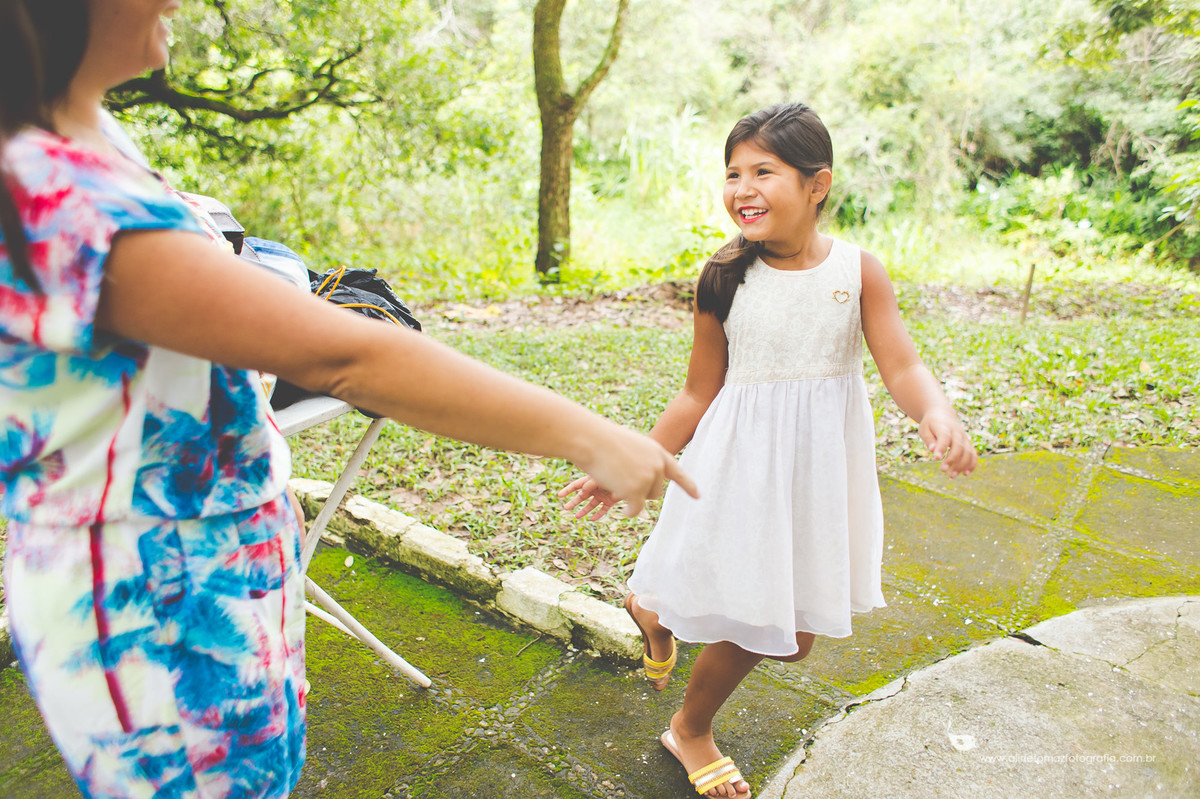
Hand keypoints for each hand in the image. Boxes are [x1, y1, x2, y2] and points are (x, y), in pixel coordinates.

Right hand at [559, 475, 620, 519]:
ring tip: (576, 516)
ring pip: (591, 504)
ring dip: (584, 510)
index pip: (576, 485)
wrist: (629, 479)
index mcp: (591, 480)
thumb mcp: (599, 477)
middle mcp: (595, 488)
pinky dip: (598, 514)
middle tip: (565, 508)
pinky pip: (603, 510)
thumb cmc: (612, 474)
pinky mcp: (610, 502)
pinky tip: (593, 519)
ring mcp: (602, 495)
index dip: (567, 490)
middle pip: (582, 496)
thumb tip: (583, 491)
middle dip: (574, 502)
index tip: (559, 496)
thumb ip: (590, 483)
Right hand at [567, 425, 697, 518]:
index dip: (689, 486)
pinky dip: (629, 511)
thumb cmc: (604, 440)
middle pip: (657, 491)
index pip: (678, 472)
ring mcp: (648, 478)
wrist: (591, 439)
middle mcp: (657, 466)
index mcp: (658, 453)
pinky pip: (636, 509)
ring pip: (646, 499)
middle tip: (622, 481)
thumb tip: (646, 478)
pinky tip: (621, 508)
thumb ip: (642, 461)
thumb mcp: (630, 446)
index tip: (698, 496)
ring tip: (615, 482)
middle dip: (642, 492)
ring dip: (633, 498)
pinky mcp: (636, 490)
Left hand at [917, 410, 977, 477]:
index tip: (936, 458)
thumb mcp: (924, 429)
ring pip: (968, 452)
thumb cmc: (931, 424)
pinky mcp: (968, 444)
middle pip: (958, 446)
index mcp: (944, 427)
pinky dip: (971, 464)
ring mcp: (964, 438)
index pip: (945, 437)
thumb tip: (932, 450)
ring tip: (951, 476)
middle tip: (943, 470)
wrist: (943, 414)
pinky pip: (973, 454)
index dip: (942, 448)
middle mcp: (957, 432)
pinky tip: (965, 474)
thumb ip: (928, 439)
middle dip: (952, 459)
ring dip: (962, 465)